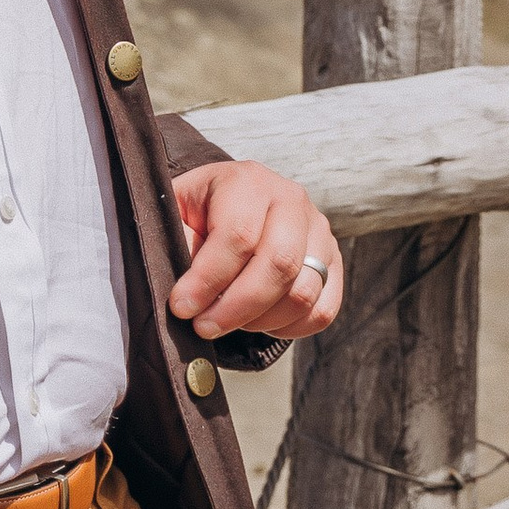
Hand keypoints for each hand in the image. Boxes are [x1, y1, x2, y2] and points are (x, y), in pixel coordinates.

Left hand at [168, 160, 343, 342]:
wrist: (228, 206)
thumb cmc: (197, 214)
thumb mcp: (175, 214)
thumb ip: (178, 244)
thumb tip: (188, 292)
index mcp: (248, 181)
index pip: (238, 236)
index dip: (208, 279)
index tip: (182, 307)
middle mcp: (291, 200)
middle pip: (279, 265)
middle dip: (237, 307)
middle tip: (204, 326)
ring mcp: (318, 231)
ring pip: (302, 293)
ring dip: (259, 320)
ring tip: (227, 320)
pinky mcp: (333, 262)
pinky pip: (322, 309)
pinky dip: (289, 327)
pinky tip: (258, 322)